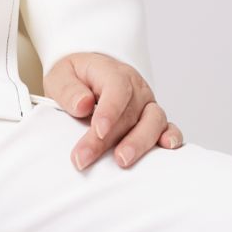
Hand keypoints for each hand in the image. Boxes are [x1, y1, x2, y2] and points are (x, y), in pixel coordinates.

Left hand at [44, 52, 183, 168]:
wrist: (88, 78)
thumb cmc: (75, 79)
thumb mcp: (60, 76)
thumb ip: (68, 89)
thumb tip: (83, 104)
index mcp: (112, 72)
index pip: (117, 88)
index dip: (110, 110)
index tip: (98, 130)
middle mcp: (135, 88)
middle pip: (130, 112)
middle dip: (109, 139)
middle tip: (87, 158)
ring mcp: (147, 104)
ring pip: (153, 121)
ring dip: (140, 142)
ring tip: (122, 160)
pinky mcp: (153, 120)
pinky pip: (168, 127)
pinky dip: (171, 137)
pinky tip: (166, 147)